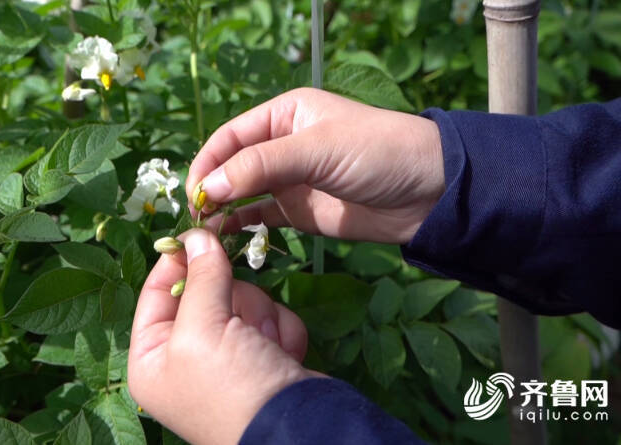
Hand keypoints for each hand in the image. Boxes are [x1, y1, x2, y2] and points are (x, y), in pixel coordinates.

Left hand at [128, 229, 314, 444]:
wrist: (298, 430)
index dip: (178, 261)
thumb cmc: (233, 386)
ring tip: (266, 346)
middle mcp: (185, 358)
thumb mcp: (203, 329)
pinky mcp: (263, 357)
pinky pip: (270, 318)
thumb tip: (197, 234)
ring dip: (260, 317)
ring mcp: (226, 358)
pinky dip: (281, 332)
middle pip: (205, 291)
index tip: (200, 231)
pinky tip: (283, 356)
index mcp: (153, 358)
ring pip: (243, 300)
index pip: (156, 292)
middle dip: (232, 299)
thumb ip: (200, 277)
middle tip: (240, 320)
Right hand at [187, 88, 444, 243]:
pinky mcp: (298, 211)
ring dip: (221, 208)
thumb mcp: (317, 150)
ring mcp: (289, 180)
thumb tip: (207, 187)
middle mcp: (280, 145)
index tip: (193, 191)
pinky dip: (240, 224)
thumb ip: (262, 166)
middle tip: (195, 216)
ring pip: (241, 192)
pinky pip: (259, 216)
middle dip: (210, 187)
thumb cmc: (375, 153)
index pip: (231, 136)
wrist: (427, 193)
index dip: (208, 161)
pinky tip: (224, 236)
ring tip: (203, 230)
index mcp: (283, 116)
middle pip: (231, 165)